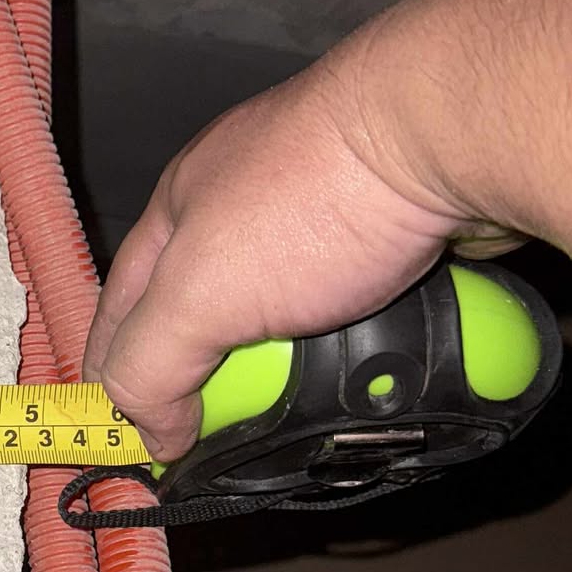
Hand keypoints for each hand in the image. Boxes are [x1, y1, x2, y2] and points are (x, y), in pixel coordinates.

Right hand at [83, 41, 510, 463]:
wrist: (453, 133)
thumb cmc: (318, 192)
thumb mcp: (198, 292)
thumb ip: (150, 362)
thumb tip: (151, 431)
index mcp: (183, 205)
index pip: (123, 306)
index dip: (118, 373)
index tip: (131, 438)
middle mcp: (248, 204)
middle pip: (214, 313)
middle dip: (220, 375)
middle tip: (231, 433)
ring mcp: (325, 212)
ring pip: (295, 314)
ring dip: (301, 363)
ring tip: (315, 403)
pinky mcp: (393, 227)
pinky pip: (366, 306)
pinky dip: (367, 342)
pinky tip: (378, 364)